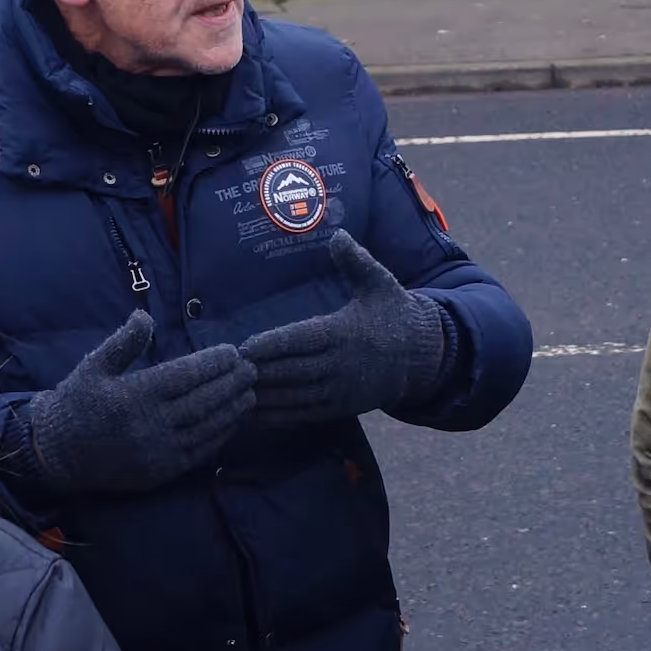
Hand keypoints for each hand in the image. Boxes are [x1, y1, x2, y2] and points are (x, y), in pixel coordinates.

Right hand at [19, 311, 254, 494]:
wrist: (58, 453)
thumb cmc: (77, 402)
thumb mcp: (94, 366)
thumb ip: (123, 342)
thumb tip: (144, 316)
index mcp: (135, 394)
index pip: (186, 375)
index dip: (213, 362)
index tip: (233, 351)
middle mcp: (150, 424)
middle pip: (203, 401)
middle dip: (231, 384)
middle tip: (252, 369)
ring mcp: (157, 451)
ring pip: (206, 428)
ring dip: (232, 410)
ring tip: (250, 393)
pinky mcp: (160, 472)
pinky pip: (199, 453)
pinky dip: (220, 436)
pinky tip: (232, 422)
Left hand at [237, 231, 449, 427]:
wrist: (422, 356)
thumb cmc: (393, 314)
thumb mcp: (379, 283)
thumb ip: (356, 261)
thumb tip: (338, 234)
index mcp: (344, 332)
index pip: (301, 339)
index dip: (271, 345)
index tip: (245, 347)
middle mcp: (341, 364)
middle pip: (293, 371)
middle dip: (260, 372)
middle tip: (229, 371)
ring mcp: (342, 390)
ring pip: (296, 396)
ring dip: (265, 396)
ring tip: (235, 392)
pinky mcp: (342, 408)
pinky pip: (306, 414)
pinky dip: (280, 416)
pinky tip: (255, 413)